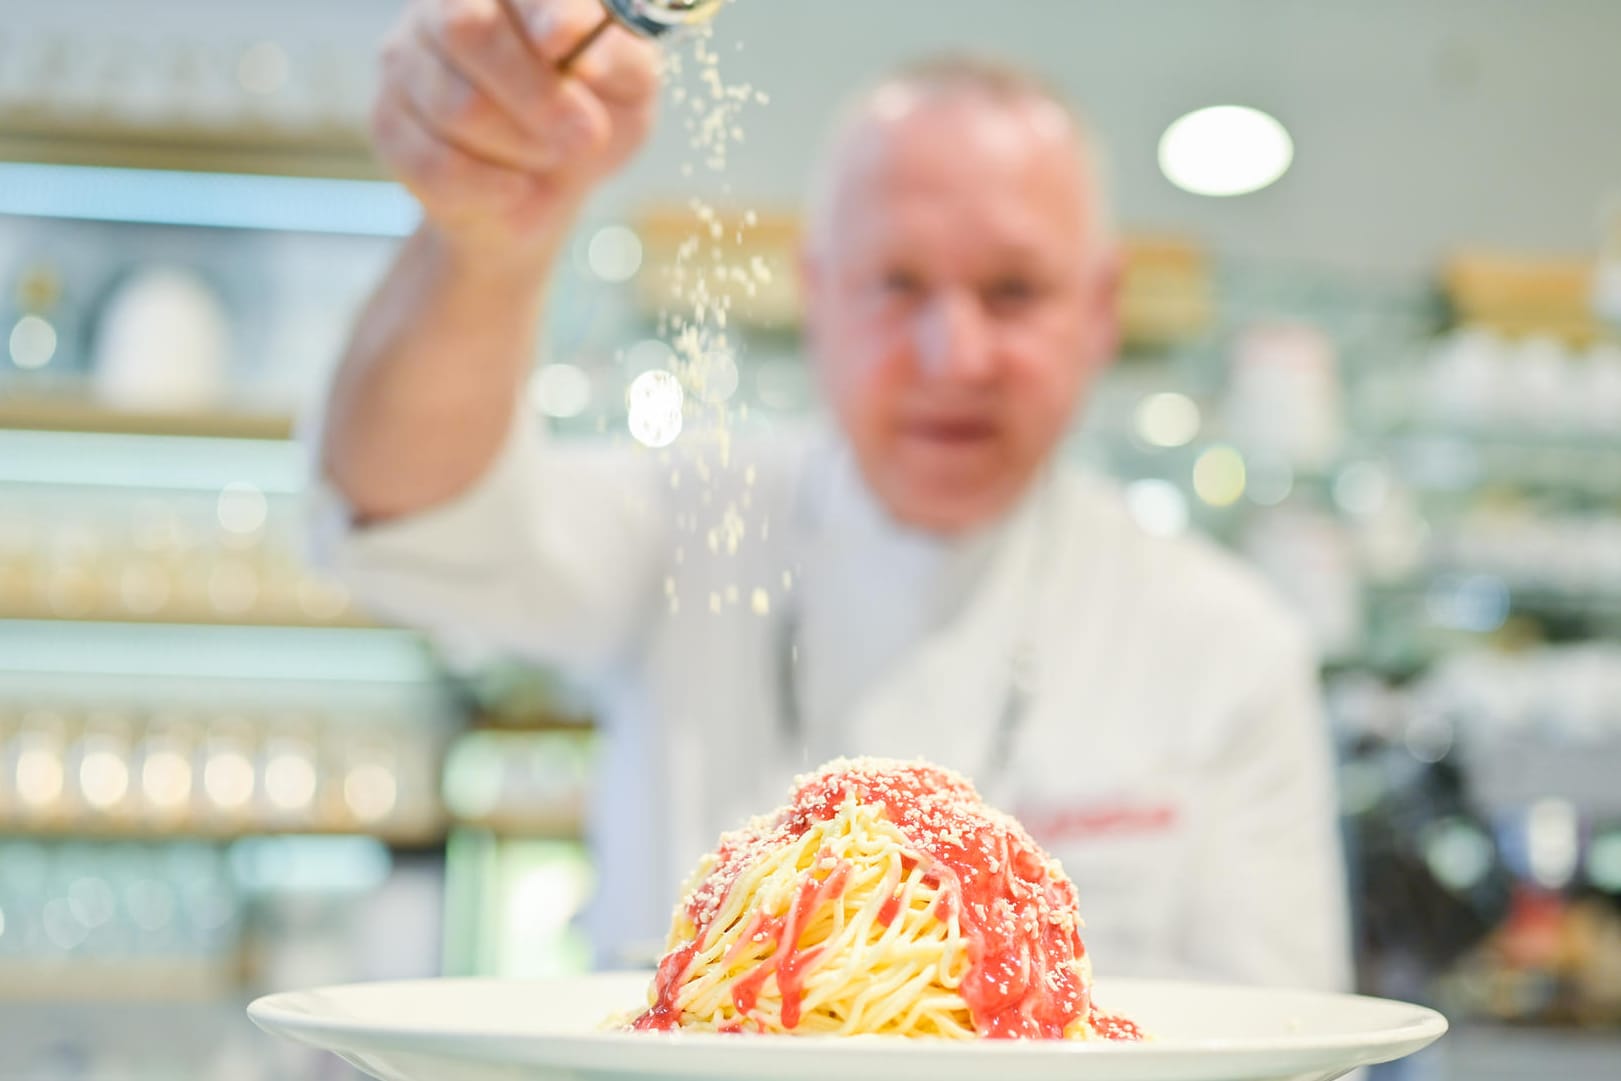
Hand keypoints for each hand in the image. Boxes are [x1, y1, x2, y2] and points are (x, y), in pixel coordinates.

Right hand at [374, 0, 659, 259]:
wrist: (539, 193)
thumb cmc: (589, 120)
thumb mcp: (628, 92)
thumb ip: (620, 60)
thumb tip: (585, 51)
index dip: (540, 7)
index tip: (560, 41)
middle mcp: (445, 5)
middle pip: (466, 28)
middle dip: (536, 93)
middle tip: (585, 135)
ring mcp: (406, 60)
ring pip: (456, 106)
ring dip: (521, 146)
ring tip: (550, 156)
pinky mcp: (388, 123)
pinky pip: (434, 162)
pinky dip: (489, 187)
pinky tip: (513, 186)